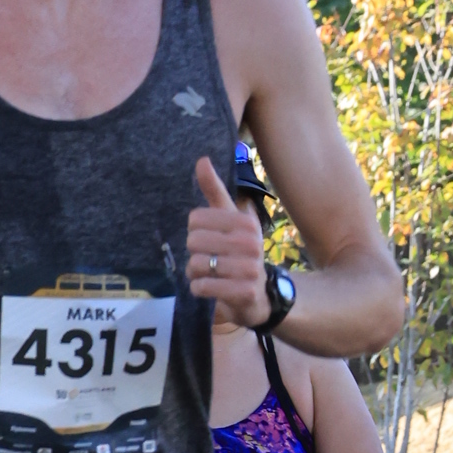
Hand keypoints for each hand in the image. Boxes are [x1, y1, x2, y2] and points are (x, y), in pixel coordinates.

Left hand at [187, 157, 271, 328]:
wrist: (260, 292)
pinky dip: (198, 288)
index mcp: (245, 222)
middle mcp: (250, 243)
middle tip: (208, 259)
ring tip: (209, 274)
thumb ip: (214, 190)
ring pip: (195, 265)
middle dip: (194, 253)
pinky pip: (202, 286)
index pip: (195, 220)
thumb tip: (201, 159)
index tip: (209, 238)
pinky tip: (209, 287)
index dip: (194, 231)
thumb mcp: (230, 219)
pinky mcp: (243, 292)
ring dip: (194, 273)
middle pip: (193, 241)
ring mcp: (249, 268)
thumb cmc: (239, 250)